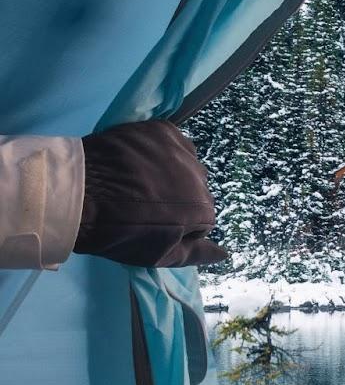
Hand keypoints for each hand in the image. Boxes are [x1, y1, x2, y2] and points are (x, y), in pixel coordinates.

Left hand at [75, 120, 229, 267]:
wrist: (77, 196)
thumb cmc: (117, 232)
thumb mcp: (158, 255)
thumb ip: (196, 254)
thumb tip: (226, 253)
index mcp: (203, 210)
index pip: (201, 219)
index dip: (178, 224)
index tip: (153, 225)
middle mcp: (200, 176)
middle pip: (195, 188)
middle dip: (178, 196)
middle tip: (145, 202)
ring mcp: (180, 149)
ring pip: (185, 162)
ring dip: (171, 170)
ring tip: (141, 178)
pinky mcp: (160, 129)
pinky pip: (171, 140)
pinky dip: (160, 149)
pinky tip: (139, 158)